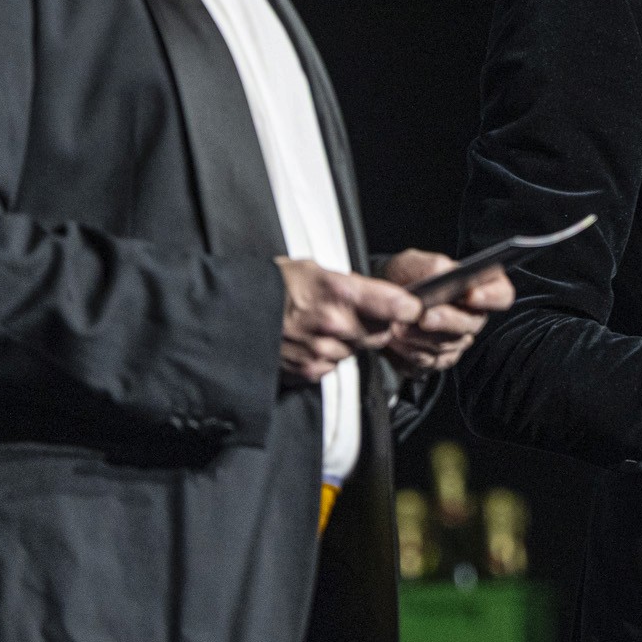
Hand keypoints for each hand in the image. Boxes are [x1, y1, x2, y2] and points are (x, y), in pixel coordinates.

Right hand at [274, 259, 419, 377]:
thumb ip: (349, 284)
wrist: (229, 315)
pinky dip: (326, 356)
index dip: (407, 307)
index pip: (396, 305)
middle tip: (352, 314)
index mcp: (339, 292)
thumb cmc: (267, 287)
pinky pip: (333, 366)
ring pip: (357, 351)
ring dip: (348, 342)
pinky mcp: (310, 372)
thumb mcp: (311, 269)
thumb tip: (375, 293)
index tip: (412, 307)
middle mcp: (335, 324)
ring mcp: (323, 352)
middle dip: (374, 325)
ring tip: (319, 326)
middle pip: (381, 334)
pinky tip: (306, 341)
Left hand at [374, 249, 515, 375]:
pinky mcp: (436, 360)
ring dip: (421, 337)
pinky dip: (410, 351)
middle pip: (472, 324)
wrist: (379, 299)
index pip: (501, 294)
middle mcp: (471, 317)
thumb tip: (444, 271)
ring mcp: (455, 341)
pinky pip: (429, 361)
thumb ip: (431, 265)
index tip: (471, 295)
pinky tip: (395, 340)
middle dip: (447, 320)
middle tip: (425, 315)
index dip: (492, 297)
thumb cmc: (404, 277)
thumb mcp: (412, 262)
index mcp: (477, 287)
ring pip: (448, 345)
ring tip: (399, 325)